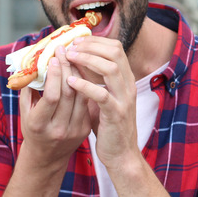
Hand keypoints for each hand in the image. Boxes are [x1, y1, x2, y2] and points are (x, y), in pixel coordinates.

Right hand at [19, 46, 91, 166]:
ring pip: (81, 96)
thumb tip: (34, 63)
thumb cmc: (33, 129)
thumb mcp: (25, 111)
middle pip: (68, 93)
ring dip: (79, 74)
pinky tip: (82, 73)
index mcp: (39, 124)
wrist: (47, 156)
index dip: (54, 76)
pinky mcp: (85, 129)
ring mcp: (74, 130)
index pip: (52, 96)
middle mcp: (58, 129)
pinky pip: (87, 102)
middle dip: (67, 69)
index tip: (54, 58)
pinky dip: (85, 85)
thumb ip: (28, 89)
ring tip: (75, 58)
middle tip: (65, 51)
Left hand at [66, 36, 138, 169]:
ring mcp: (124, 99)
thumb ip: (93, 81)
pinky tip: (70, 82)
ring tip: (69, 58)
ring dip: (87, 60)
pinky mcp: (117, 114)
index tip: (76, 42)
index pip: (116, 48)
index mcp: (126, 80)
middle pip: (115, 52)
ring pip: (110, 68)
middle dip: (90, 46)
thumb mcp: (102, 98)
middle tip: (70, 47)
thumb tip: (75, 62)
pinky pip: (102, 94)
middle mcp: (128, 86)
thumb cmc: (108, 126)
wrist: (122, 154)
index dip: (95, 41)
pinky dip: (85, 85)